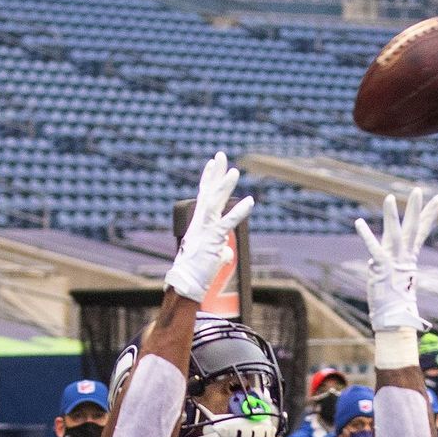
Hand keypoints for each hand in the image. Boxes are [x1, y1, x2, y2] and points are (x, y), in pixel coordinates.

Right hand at [165, 151, 252, 302]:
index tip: (211, 163)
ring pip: (216, 202)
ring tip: (234, 171)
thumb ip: (221, 250)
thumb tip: (228, 252)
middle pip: (209, 192)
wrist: (187, 281)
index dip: (208, 178)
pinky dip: (239, 212)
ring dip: (225, 186)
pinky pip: (228, 222)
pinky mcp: (214, 239)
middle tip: (221, 154)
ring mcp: (206, 229)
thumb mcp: (211, 256)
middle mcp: (201, 222)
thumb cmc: (197, 271)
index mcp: (199, 222)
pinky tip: (250, 201)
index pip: (204, 195)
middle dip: (215, 173)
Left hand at [355, 186, 437, 333]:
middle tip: (418, 189)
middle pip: (413, 228)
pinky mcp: (381, 267)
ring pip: (395, 234)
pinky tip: (358, 222)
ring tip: (389, 197)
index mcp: (409, 258)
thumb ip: (393, 267)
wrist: (395, 319)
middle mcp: (404, 256)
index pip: (421, 231)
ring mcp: (394, 261)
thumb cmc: (397, 303)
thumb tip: (385, 263)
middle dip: (416, 208)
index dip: (429, 214)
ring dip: (392, 215)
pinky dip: (366, 235)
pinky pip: (373, 248)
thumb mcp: (399, 280)